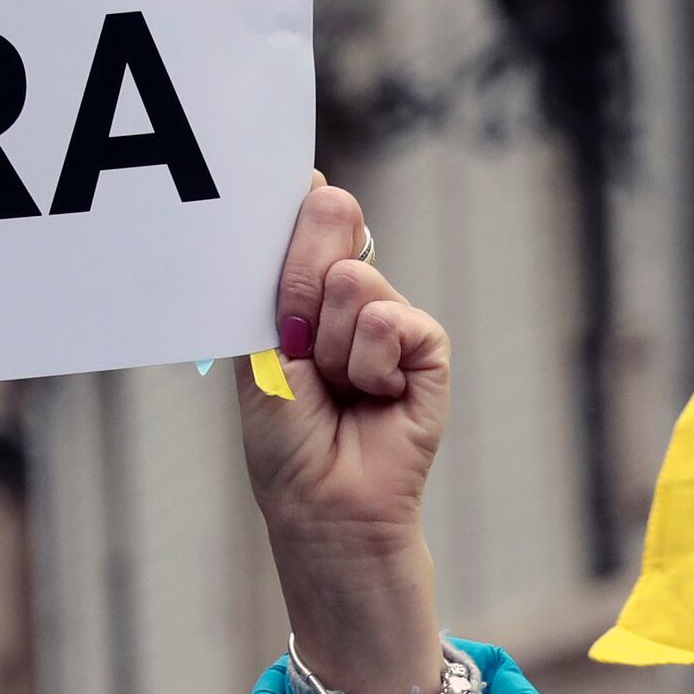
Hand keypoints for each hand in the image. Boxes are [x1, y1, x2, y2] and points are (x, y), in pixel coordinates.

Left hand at [237, 178, 452, 693]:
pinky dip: (371, 363)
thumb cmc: (285, 437)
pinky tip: (373, 396)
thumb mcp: (265, 344)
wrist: (324, 505)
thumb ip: (288, 272)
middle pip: (331, 230)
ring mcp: (391, 321)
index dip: (297, 206)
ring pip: (356, 283)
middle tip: (297, 346)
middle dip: (301, 288)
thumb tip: (326, 189)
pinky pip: (395, 321)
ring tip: (335, 388)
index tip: (290, 191)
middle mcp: (349, 297)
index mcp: (302, 288)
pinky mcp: (429, 350)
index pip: (303, 216)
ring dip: (332, 345)